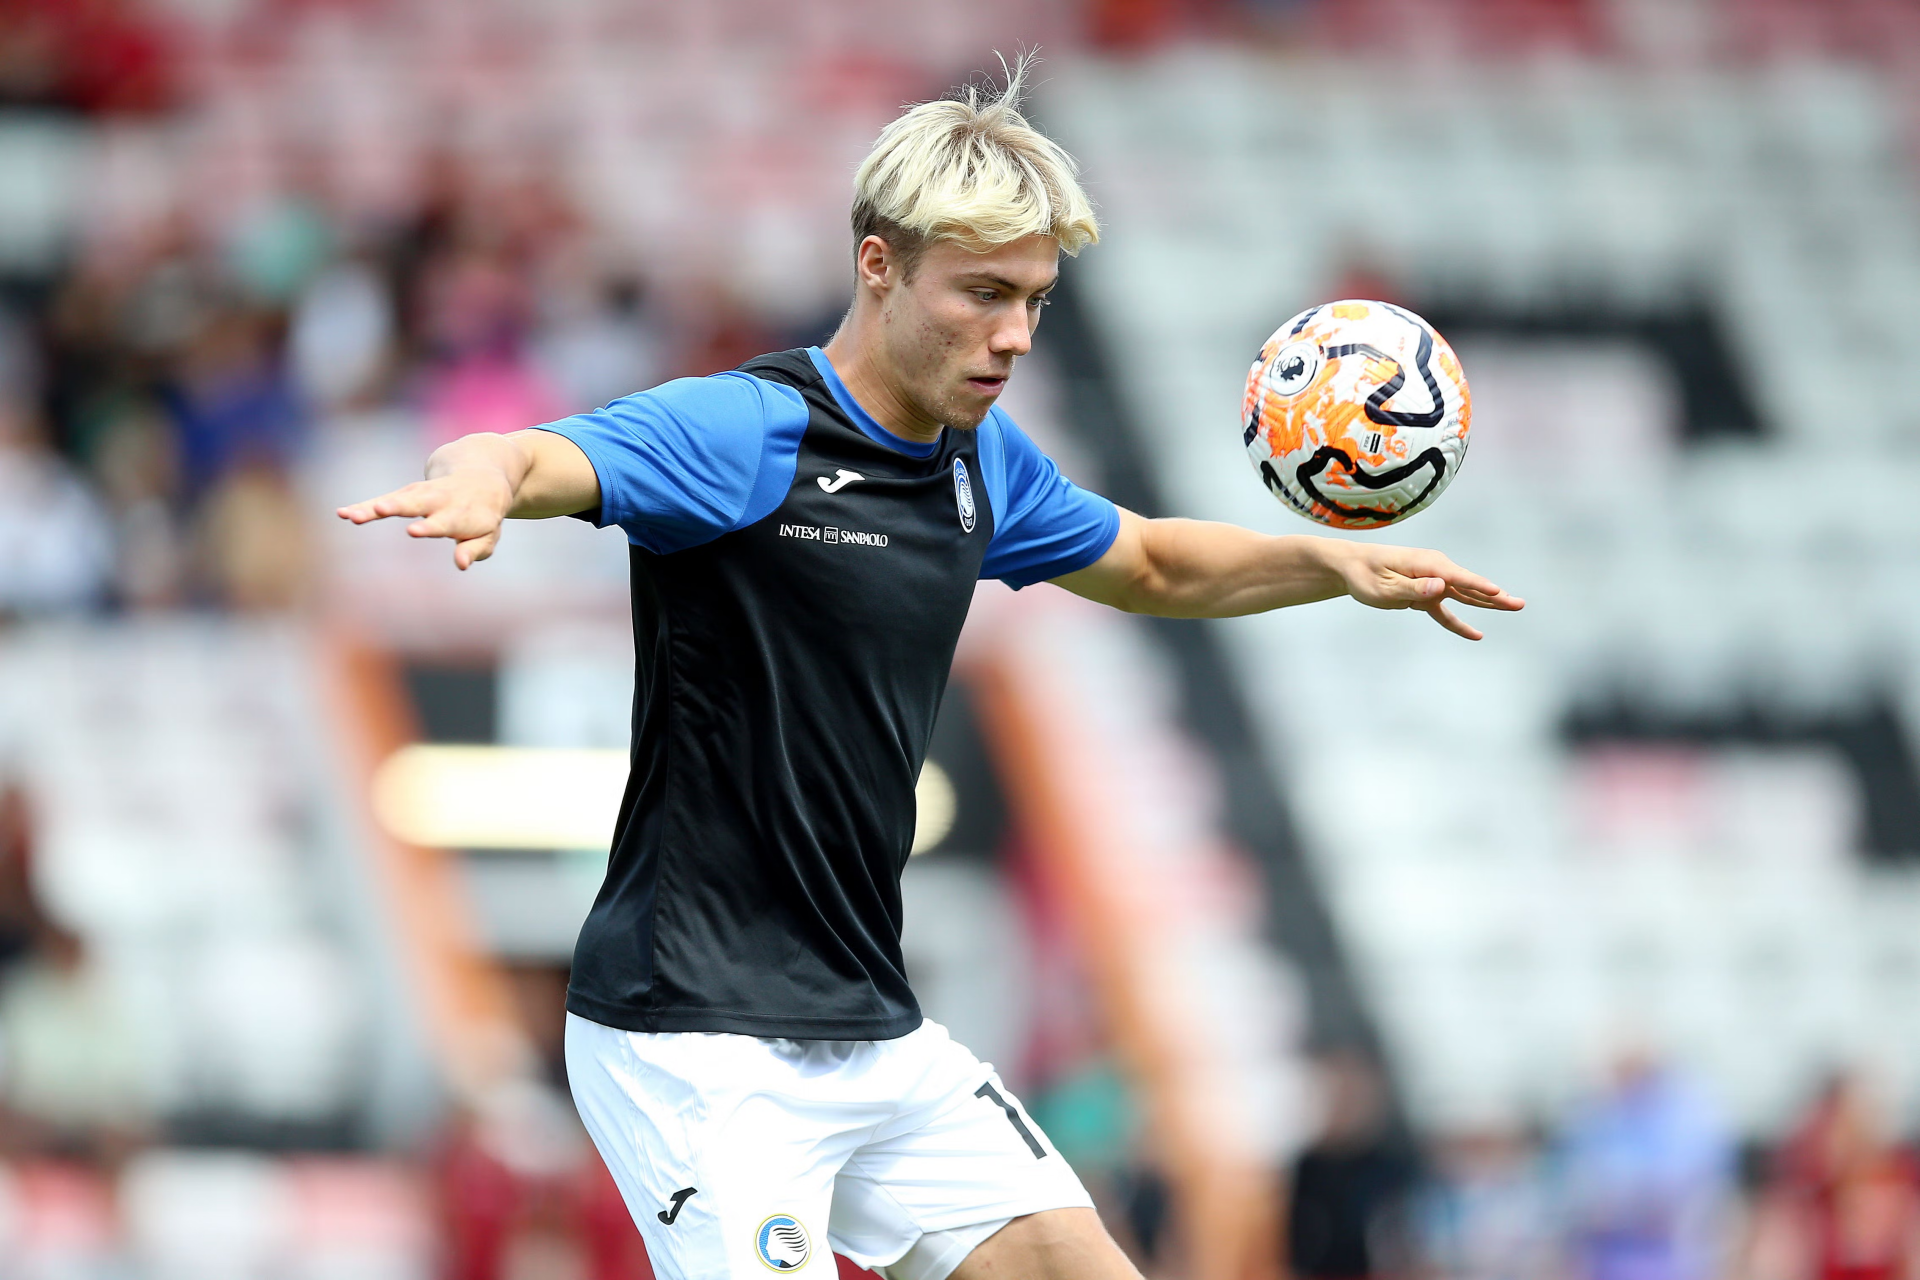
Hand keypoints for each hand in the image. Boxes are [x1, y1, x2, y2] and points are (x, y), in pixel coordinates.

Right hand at [336, 467, 515, 569]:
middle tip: (379, 509)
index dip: (430, 526)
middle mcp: (439, 500)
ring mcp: (420, 495)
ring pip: (395, 500)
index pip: (444, 521)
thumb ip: (474, 549)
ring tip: (352, 516)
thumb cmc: (483, 515)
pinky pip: (382, 501)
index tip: (412, 530)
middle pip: (415, 503)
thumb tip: (461, 564)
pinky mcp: (406, 495)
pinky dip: (364, 507)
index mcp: (461, 512)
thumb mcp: (488, 534)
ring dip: (375, 507)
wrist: (479, 476)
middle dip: (397, 506)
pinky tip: (341, 514)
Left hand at [1333, 541, 1524, 639]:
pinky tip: (1476, 635)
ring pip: (1465, 596)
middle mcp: (1435, 570)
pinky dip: (1460, 623)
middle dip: (1495, 595)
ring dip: (1489, 603)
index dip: (1478, 586)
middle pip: (1470, 585)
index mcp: (1426, 564)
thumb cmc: (1365, 574)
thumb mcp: (1384, 586)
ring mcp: (1432, 582)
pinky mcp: (1426, 593)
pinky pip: (1446, 611)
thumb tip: (1440, 587)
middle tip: (1519, 604)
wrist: (1352, 567)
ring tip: (1514, 607)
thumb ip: (1413, 589)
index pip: (1457, 577)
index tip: (1498, 592)